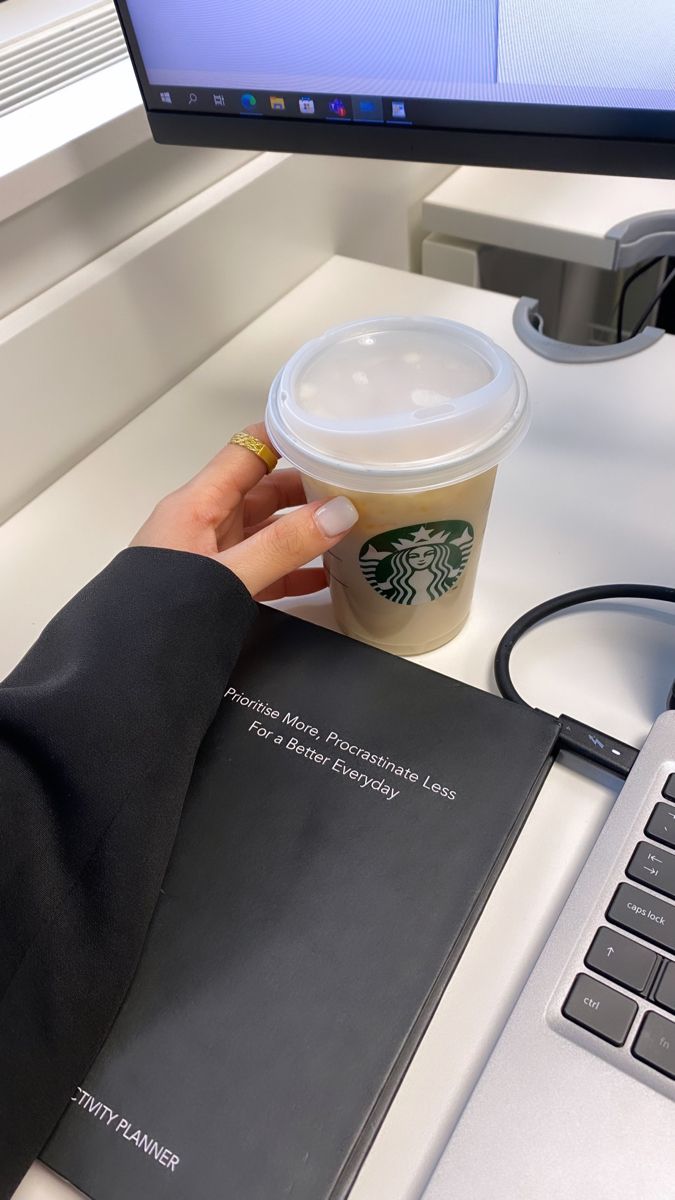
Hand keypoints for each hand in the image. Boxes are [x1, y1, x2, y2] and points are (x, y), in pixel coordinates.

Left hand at [131, 423, 357, 599]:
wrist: (125, 671)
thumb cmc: (161, 611)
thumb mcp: (228, 576)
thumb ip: (283, 546)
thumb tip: (341, 511)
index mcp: (197, 503)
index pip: (247, 452)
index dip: (286, 437)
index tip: (332, 433)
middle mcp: (205, 522)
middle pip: (263, 490)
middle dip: (308, 487)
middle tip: (358, 488)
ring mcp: (212, 556)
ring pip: (267, 531)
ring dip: (305, 531)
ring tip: (353, 530)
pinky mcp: (218, 588)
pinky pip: (263, 569)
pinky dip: (293, 570)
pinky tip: (326, 578)